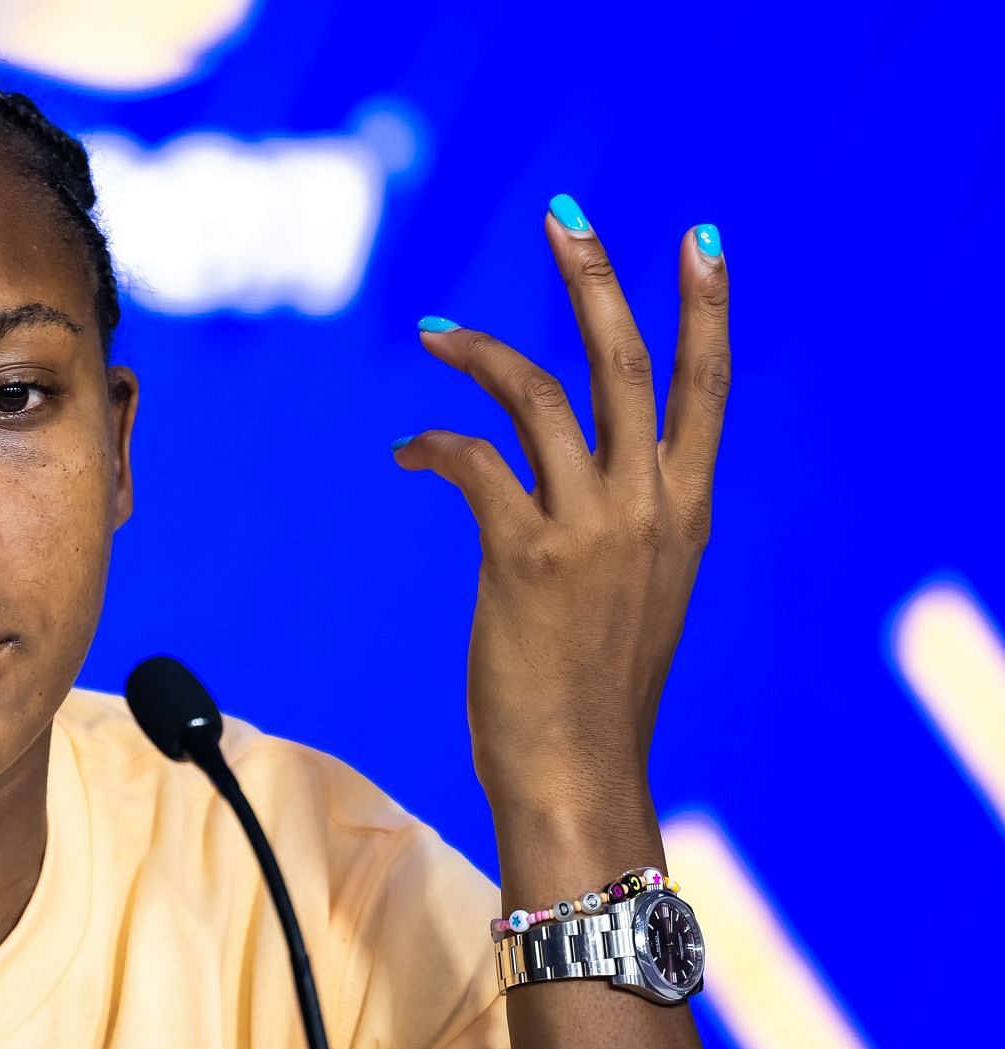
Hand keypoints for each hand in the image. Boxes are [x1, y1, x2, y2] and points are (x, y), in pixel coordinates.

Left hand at [393, 197, 728, 813]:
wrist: (577, 772)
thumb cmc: (594, 692)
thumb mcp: (638, 593)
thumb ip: (623, 524)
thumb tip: (573, 481)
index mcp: (687, 512)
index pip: (706, 388)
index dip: (705, 307)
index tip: (698, 238)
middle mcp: (650, 507)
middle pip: (624, 361)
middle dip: (593, 277)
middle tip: (564, 212)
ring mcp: (592, 528)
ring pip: (539, 394)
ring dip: (477, 350)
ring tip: (431, 330)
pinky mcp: (525, 555)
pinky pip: (472, 461)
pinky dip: (432, 444)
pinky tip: (406, 453)